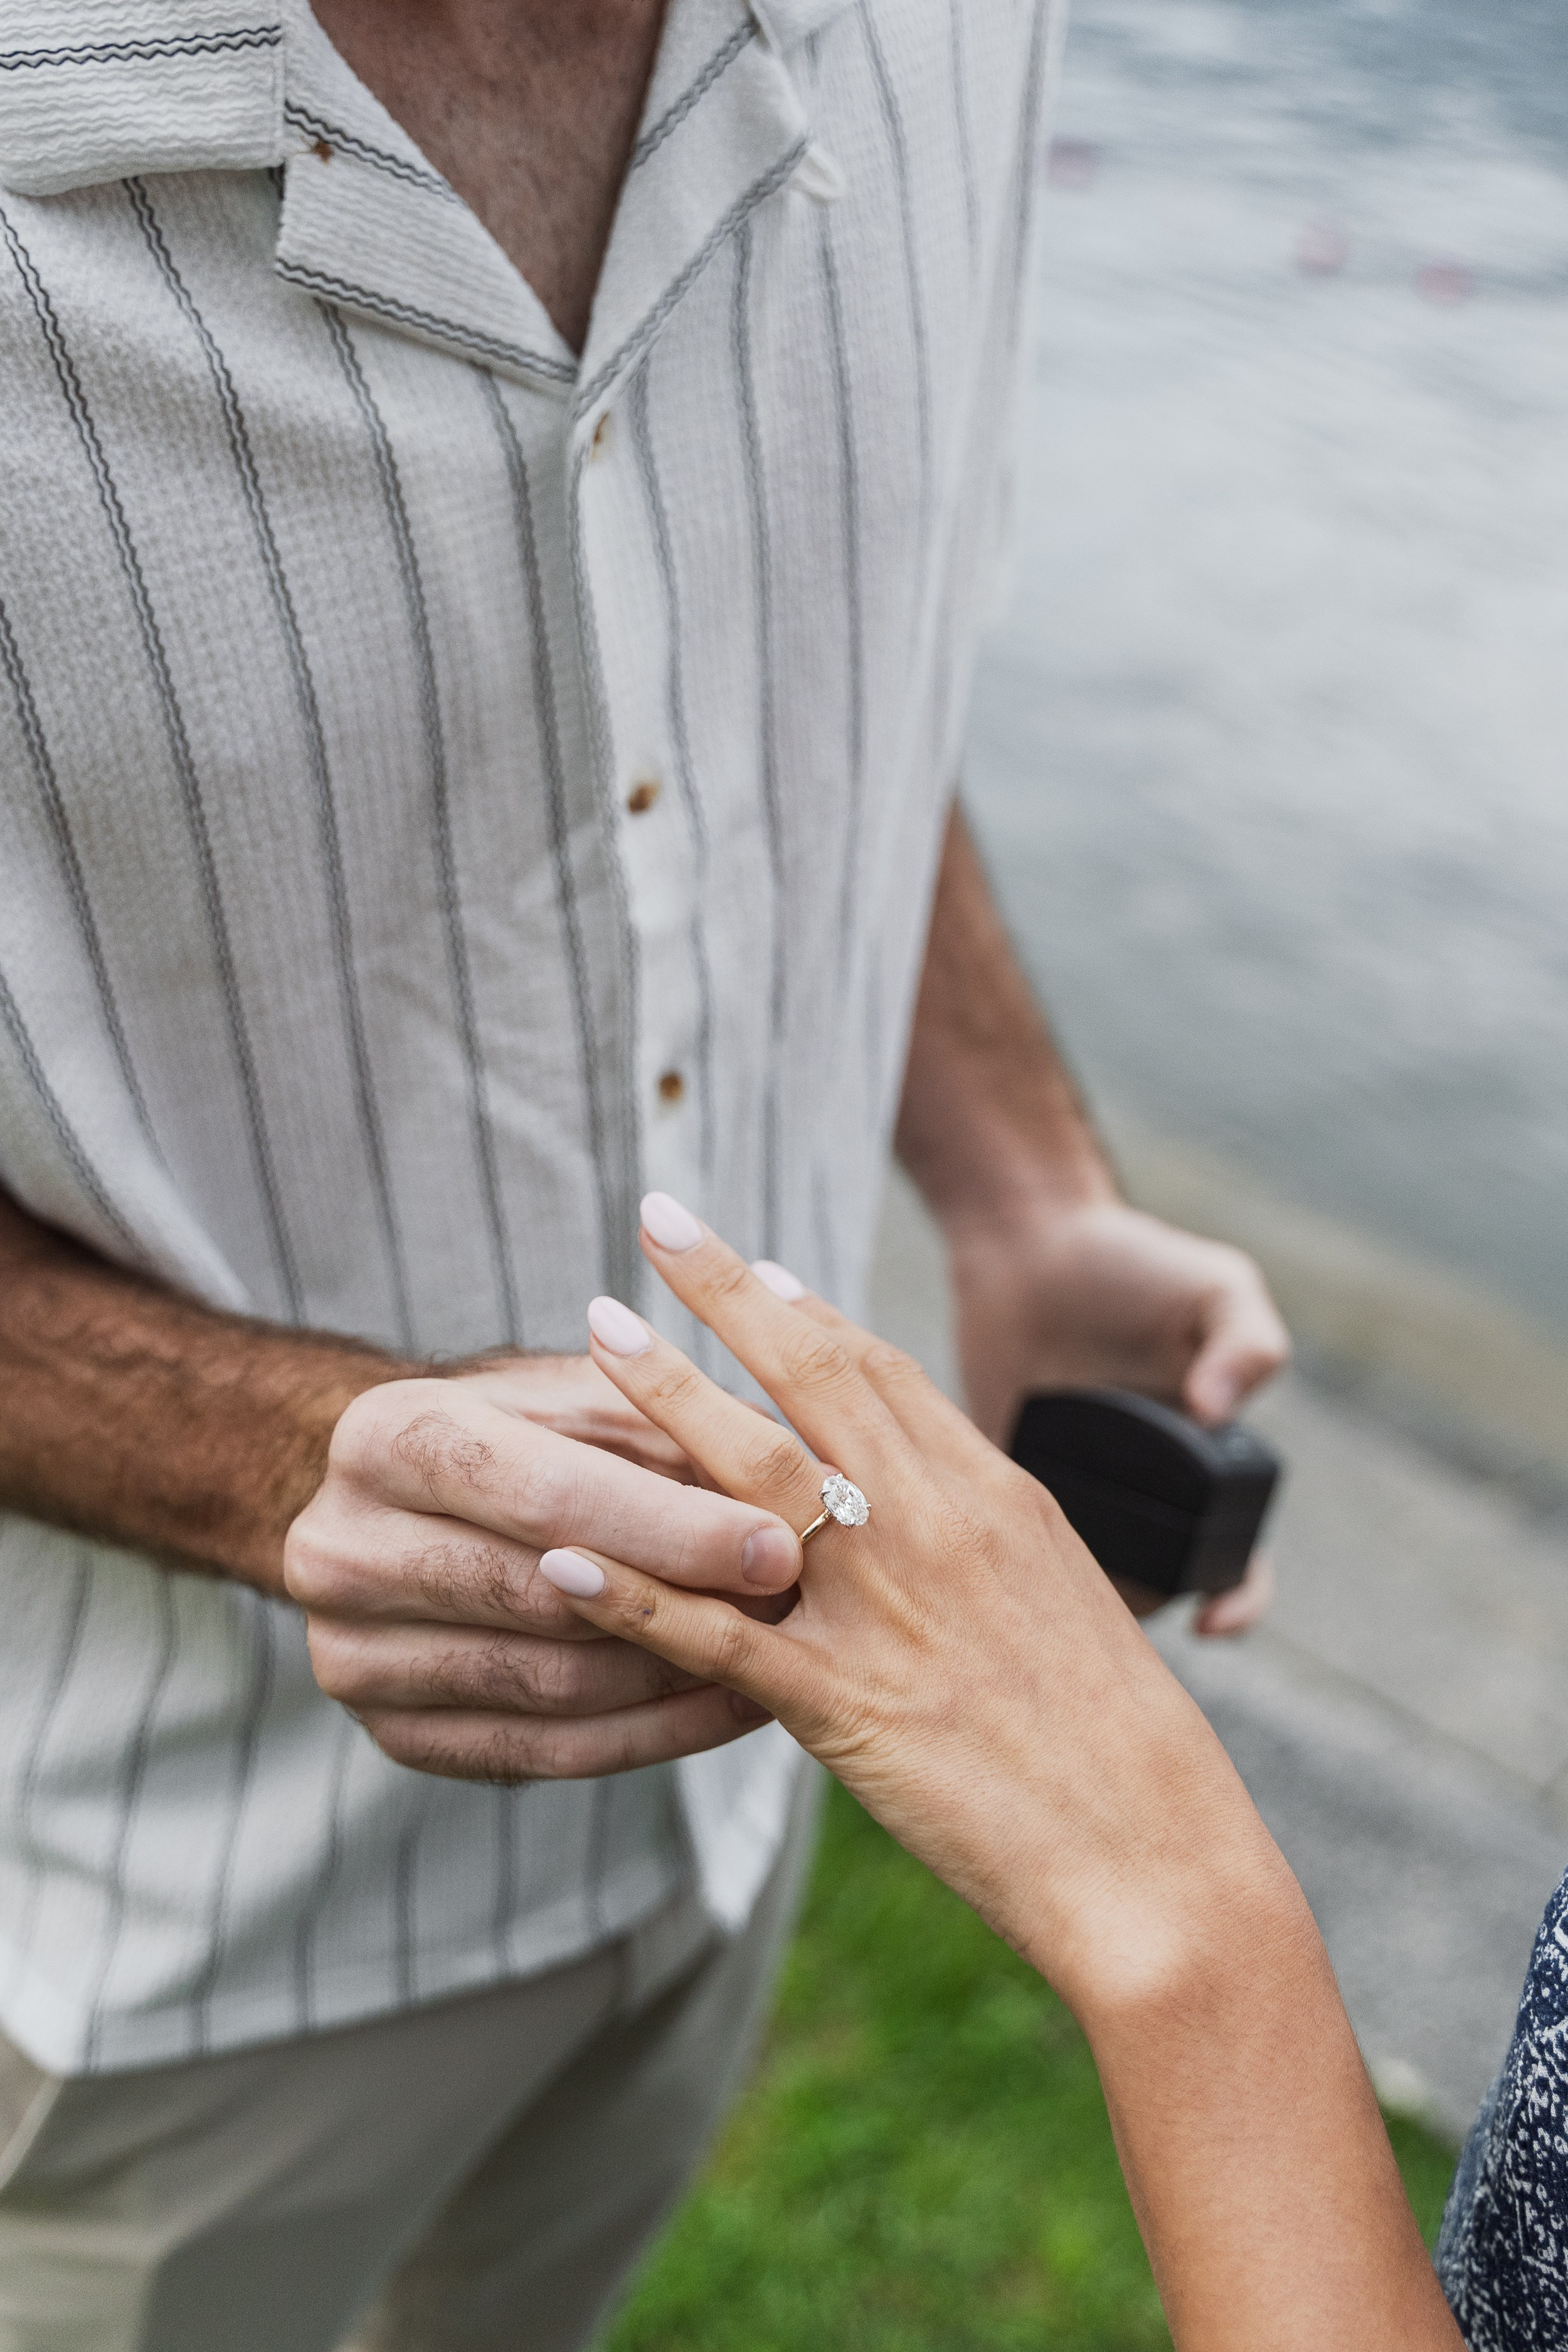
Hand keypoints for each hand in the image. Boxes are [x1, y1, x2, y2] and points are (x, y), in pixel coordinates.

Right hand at [283, 1354, 800, 1780]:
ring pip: (552, 1683)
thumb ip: (664, 1427)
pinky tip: (731, 1705)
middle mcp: (340, 1549)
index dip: (668, 1526)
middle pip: (543, 1596)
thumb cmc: (515, 1433)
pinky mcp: (392, 1736)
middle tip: (796, 1608)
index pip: (542, 1492)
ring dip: (679, 1675)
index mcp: (386, 1436)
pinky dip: (651, 1735)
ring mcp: (352, 1655)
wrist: (399, 1505)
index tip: (779, 1544)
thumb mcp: (572, 1397)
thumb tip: (789, 1471)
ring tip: (781, 1653)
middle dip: (684, 1603)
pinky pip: (546, 1754)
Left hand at [531, 1207, 1277, 1993]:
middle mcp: (935, 1527)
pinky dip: (635, 1596)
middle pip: (814, 1378)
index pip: (884, 1371)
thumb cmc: (1115, 1736)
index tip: (752, 1265)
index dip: (806, 1311)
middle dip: (727, 1293)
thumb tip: (930, 1493)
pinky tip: (563, 1557)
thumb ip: (985, 1534)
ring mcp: (884, 1609)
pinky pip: (717, 1637)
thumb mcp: (1060, 1596)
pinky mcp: (843, 1707)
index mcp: (995, 1496)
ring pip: (753, 1473)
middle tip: (657, 1219)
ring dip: (665, 1393)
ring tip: (596, 1330)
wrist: (1156, 1854)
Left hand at [948, 1200, 1287, 1633]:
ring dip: (1064, 1606)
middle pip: (1151, 1592)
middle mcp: (1139, 1500)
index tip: (1210, 1621)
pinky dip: (996, 1563)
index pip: (1235, 1563)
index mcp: (1205, 1470)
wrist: (1029, 1241)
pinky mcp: (997, 1487)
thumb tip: (1219, 1412)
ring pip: (1075, 1588)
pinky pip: (999, 1547)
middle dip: (1133, 1618)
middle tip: (1104, 1620)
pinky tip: (986, 1553)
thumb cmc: (1134, 1260)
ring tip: (1042, 1590)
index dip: (1236, 1603)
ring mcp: (1069, 1500)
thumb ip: (1246, 1340)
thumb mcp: (1215, 1286)